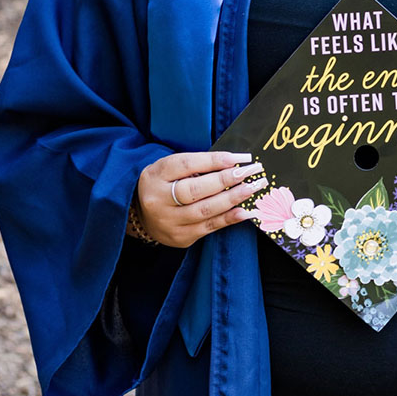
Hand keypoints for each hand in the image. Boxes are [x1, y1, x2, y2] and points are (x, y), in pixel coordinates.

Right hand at [136, 151, 265, 247]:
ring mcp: (169, 222)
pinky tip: (246, 211)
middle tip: (252, 171)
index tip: (238, 158)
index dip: (213, 161)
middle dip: (227, 180)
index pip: (186, 164)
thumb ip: (197, 165)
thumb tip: (234, 163)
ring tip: (254, 188)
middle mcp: (158, 200)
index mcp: (156, 175)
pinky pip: (209, 227)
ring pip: (205, 210)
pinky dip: (230, 218)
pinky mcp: (181, 238)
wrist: (142, 215)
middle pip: (195, 190)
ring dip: (234, 199)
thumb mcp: (172, 168)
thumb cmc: (164, 184)